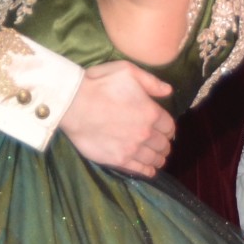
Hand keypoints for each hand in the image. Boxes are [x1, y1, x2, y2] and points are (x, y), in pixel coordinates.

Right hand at [62, 60, 175, 175]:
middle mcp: (145, 133)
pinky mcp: (118, 159)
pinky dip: (147, 171)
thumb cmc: (100, 84)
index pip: (169, 126)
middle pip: (163, 144)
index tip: (166, 131)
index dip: (168, 128)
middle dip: (164, 144)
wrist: (74, 104)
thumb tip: (168, 91)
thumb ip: (151, 82)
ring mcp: (132, 148)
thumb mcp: (127, 71)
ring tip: (158, 159)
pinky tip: (149, 171)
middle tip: (162, 145)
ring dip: (158, 158)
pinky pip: (139, 169)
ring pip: (153, 158)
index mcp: (151, 112)